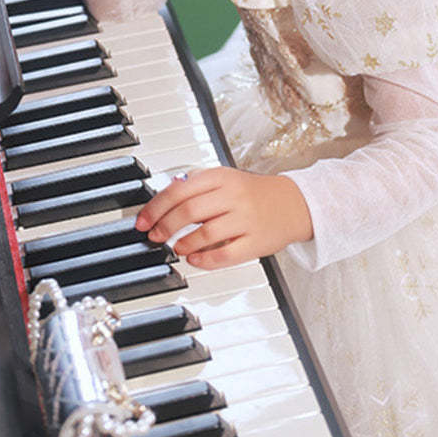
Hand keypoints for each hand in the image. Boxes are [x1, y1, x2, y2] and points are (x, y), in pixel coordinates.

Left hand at [136, 167, 312, 268]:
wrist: (294, 204)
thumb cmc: (253, 193)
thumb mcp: (224, 178)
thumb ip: (195, 185)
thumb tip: (161, 200)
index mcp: (221, 177)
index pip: (179, 190)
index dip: (155, 208)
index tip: (143, 221)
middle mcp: (233, 196)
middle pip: (188, 211)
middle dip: (164, 227)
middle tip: (154, 236)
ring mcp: (245, 220)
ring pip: (205, 234)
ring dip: (183, 243)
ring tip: (176, 247)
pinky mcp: (255, 243)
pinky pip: (225, 255)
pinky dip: (204, 260)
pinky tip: (194, 259)